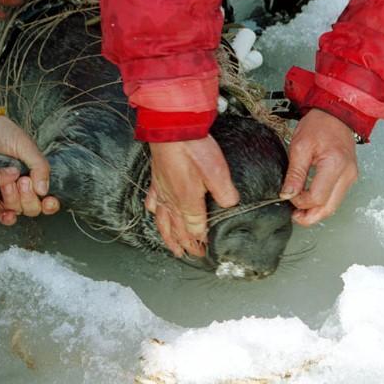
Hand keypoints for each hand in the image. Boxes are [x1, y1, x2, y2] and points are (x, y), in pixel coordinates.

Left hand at [0, 99, 58, 223]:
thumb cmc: (3, 133)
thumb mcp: (26, 147)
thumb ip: (39, 167)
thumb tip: (44, 191)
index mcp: (34, 175)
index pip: (46, 198)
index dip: (49, 204)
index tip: (48, 200)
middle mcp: (22, 187)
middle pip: (32, 207)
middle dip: (29, 198)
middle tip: (22, 181)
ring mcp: (5, 192)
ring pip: (16, 210)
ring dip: (14, 200)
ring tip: (7, 183)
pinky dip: (3, 214)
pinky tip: (3, 211)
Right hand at [145, 137, 239, 256]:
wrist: (170, 128)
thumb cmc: (193, 148)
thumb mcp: (217, 171)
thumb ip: (225, 193)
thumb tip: (231, 204)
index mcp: (188, 203)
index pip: (195, 230)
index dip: (201, 241)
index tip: (207, 249)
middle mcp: (172, 201)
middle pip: (178, 231)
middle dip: (186, 245)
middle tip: (193, 255)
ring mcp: (161, 191)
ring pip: (163, 222)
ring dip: (168, 238)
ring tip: (173, 249)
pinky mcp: (156, 180)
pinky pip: (152, 203)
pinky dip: (155, 213)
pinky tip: (155, 214)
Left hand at [279, 109, 357, 225]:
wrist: (336, 114)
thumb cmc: (319, 125)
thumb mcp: (299, 146)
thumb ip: (294, 173)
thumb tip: (287, 194)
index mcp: (335, 165)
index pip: (317, 197)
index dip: (300, 202)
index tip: (289, 195)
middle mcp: (347, 174)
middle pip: (329, 208)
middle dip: (310, 216)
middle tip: (294, 217)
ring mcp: (351, 177)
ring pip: (334, 206)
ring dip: (316, 212)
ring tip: (300, 211)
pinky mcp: (349, 177)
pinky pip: (336, 197)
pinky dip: (323, 203)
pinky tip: (310, 201)